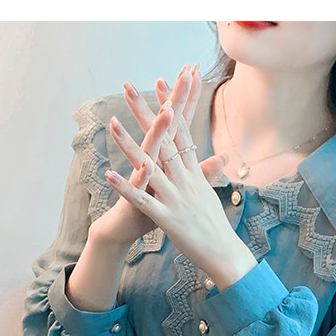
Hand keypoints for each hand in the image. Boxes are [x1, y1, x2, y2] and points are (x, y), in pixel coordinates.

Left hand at [106, 66, 257, 289]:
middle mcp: (185, 180)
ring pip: (150, 166)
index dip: (171, 105)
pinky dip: (126, 188)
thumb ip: (209, 173)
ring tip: (111, 123)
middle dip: (146, 112)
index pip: (181, 132)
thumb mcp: (211, 195)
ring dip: (129, 144)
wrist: (226, 255)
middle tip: (129, 87)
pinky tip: (109, 174)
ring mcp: (176, 198)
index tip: (161, 81)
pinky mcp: (167, 218)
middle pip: (164, 140)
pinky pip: (142, 201)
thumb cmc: (217, 228)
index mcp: (195, 173)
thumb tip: (220, 158)